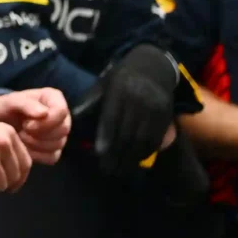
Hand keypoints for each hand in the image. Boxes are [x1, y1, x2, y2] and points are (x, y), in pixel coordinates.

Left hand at [0, 88, 71, 164]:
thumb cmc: (3, 108)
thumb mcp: (10, 102)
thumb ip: (26, 104)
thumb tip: (44, 113)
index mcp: (53, 98)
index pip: (61, 111)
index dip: (46, 122)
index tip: (26, 125)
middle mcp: (60, 115)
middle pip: (63, 130)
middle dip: (40, 134)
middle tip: (21, 132)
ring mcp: (59, 133)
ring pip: (58, 144)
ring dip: (36, 144)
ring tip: (20, 137)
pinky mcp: (54, 149)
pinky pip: (52, 157)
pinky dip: (37, 155)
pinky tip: (24, 147)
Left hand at [96, 44, 179, 172]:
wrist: (153, 67)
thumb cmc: (121, 79)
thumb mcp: (103, 84)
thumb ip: (90, 102)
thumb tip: (72, 117)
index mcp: (119, 91)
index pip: (112, 118)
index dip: (106, 137)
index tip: (100, 154)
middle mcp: (139, 100)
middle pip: (127, 132)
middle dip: (117, 153)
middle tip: (107, 169)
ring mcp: (155, 109)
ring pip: (142, 139)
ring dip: (131, 158)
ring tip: (120, 170)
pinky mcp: (166, 116)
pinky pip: (156, 139)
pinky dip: (145, 152)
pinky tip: (136, 161)